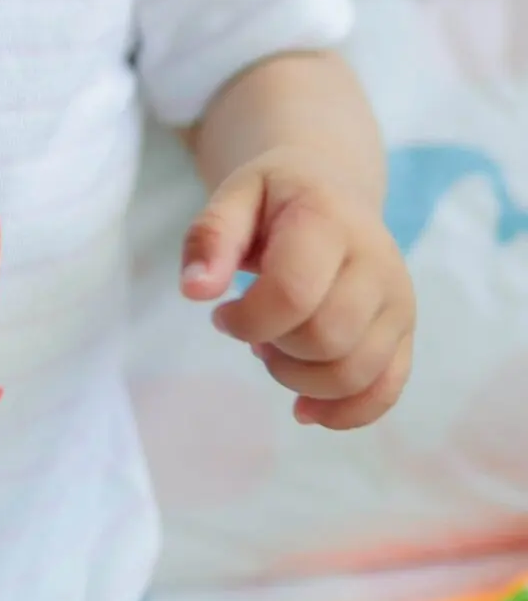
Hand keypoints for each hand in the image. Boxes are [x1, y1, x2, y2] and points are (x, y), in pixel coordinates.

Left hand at [180, 148, 414, 429]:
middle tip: (253, 331)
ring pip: (355, 373)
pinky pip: (386, 390)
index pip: (294, 293)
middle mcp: (377, 262)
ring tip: (277, 349)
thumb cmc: (279, 197)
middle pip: (326, 339)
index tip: (223, 314)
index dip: (248, 319)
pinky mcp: (406, 331)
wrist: (335, 188)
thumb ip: (211, 237)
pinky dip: (344, 412)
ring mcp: (398, 300)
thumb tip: (194, 291)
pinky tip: (306, 407)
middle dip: (275, 351)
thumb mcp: (235, 196)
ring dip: (301, 380)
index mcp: (330, 221)